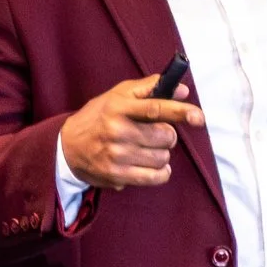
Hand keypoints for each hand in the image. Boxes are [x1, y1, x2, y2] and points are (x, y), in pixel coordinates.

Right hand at [60, 75, 204, 190]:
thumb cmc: (98, 116)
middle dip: (167, 135)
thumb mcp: (118, 95)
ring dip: (161, 154)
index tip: (198, 117)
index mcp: (119, 107)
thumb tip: (183, 90)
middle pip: (165, 137)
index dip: (180, 112)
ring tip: (146, 149)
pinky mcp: (117, 176)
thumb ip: (150, 89)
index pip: (156, 108)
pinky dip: (160, 172)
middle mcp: (117, 131)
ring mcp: (117, 156)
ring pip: (162, 158)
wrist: (67, 146)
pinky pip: (155, 177)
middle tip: (154, 133)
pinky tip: (151, 166)